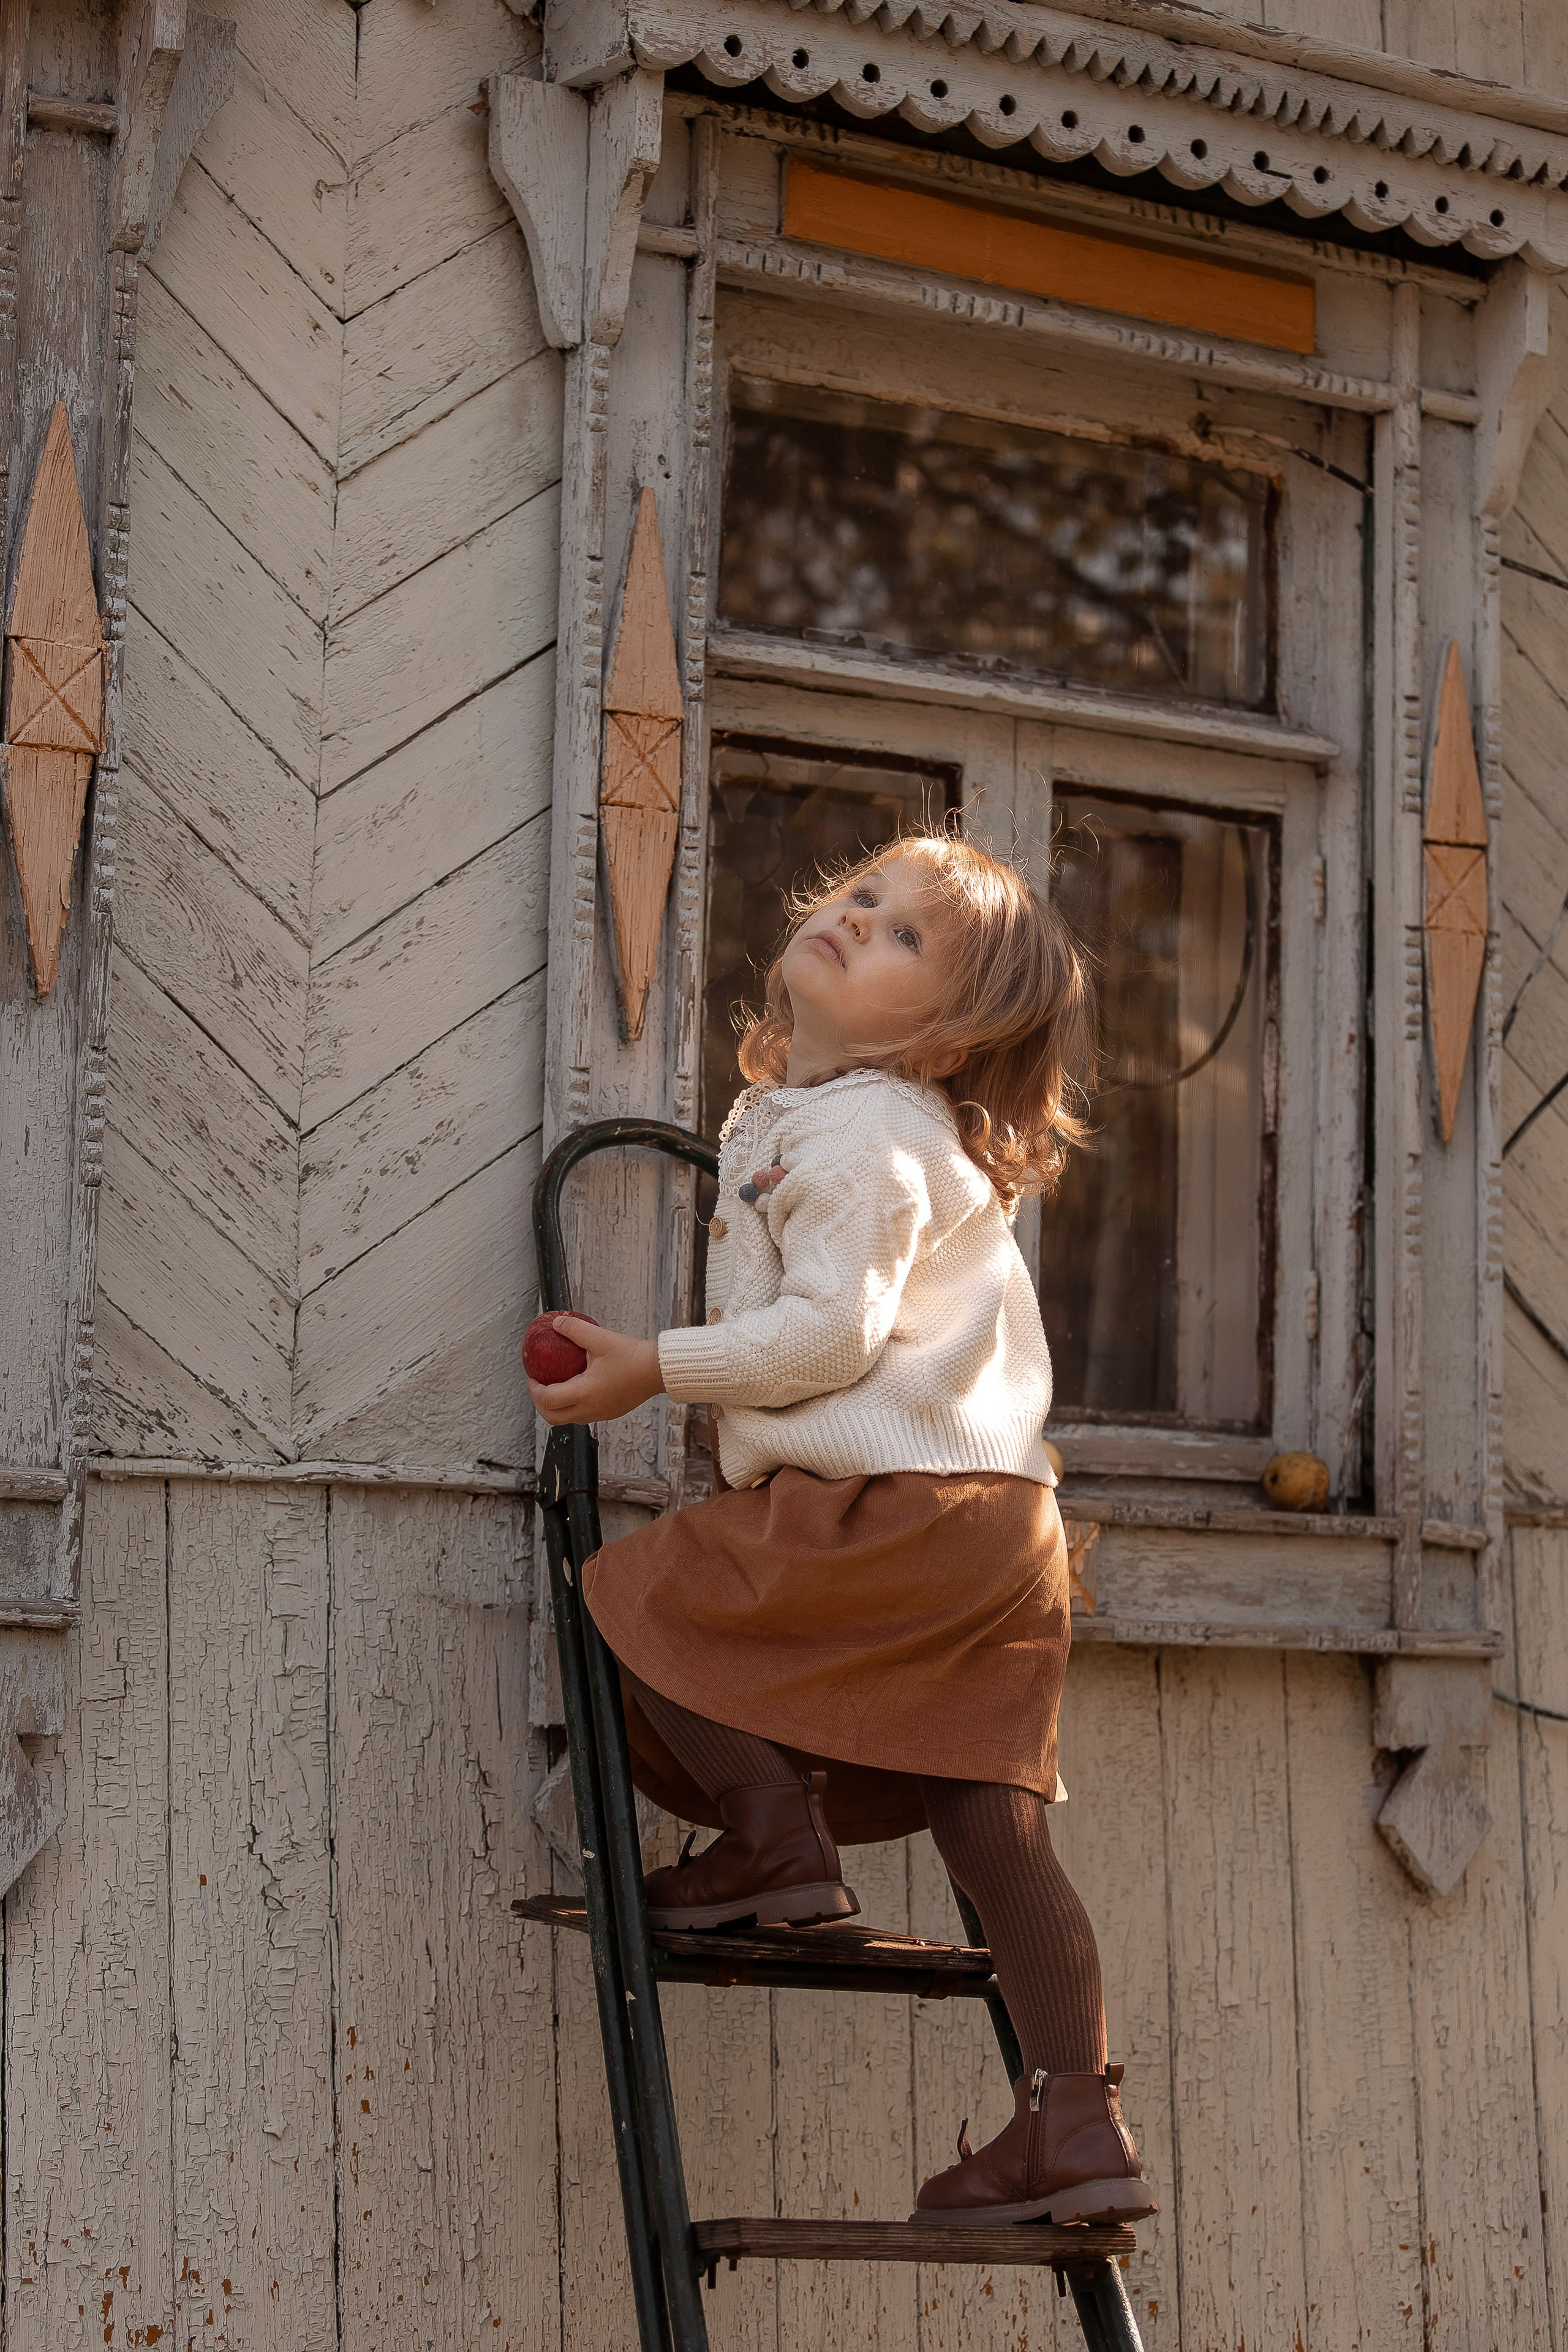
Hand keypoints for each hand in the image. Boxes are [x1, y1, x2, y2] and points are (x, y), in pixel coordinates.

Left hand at [527, 1316, 664, 1426]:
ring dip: (556, 1407)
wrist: (658, 1370)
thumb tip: (556, 1324)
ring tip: (555, 1387)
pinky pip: (583, 1415)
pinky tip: (577, 1388)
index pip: (547, 1400)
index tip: (532, 1377)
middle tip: (539, 1386)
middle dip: (540, 1404)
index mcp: (585, 1393)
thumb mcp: (600, 1339)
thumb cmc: (633, 1356)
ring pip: (568, 1419)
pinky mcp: (610, 1413)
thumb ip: (575, 1330)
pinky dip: (572, 1407)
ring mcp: (601, 1413)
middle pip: (553, 1417)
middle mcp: (590, 1408)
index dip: (534, 1390)